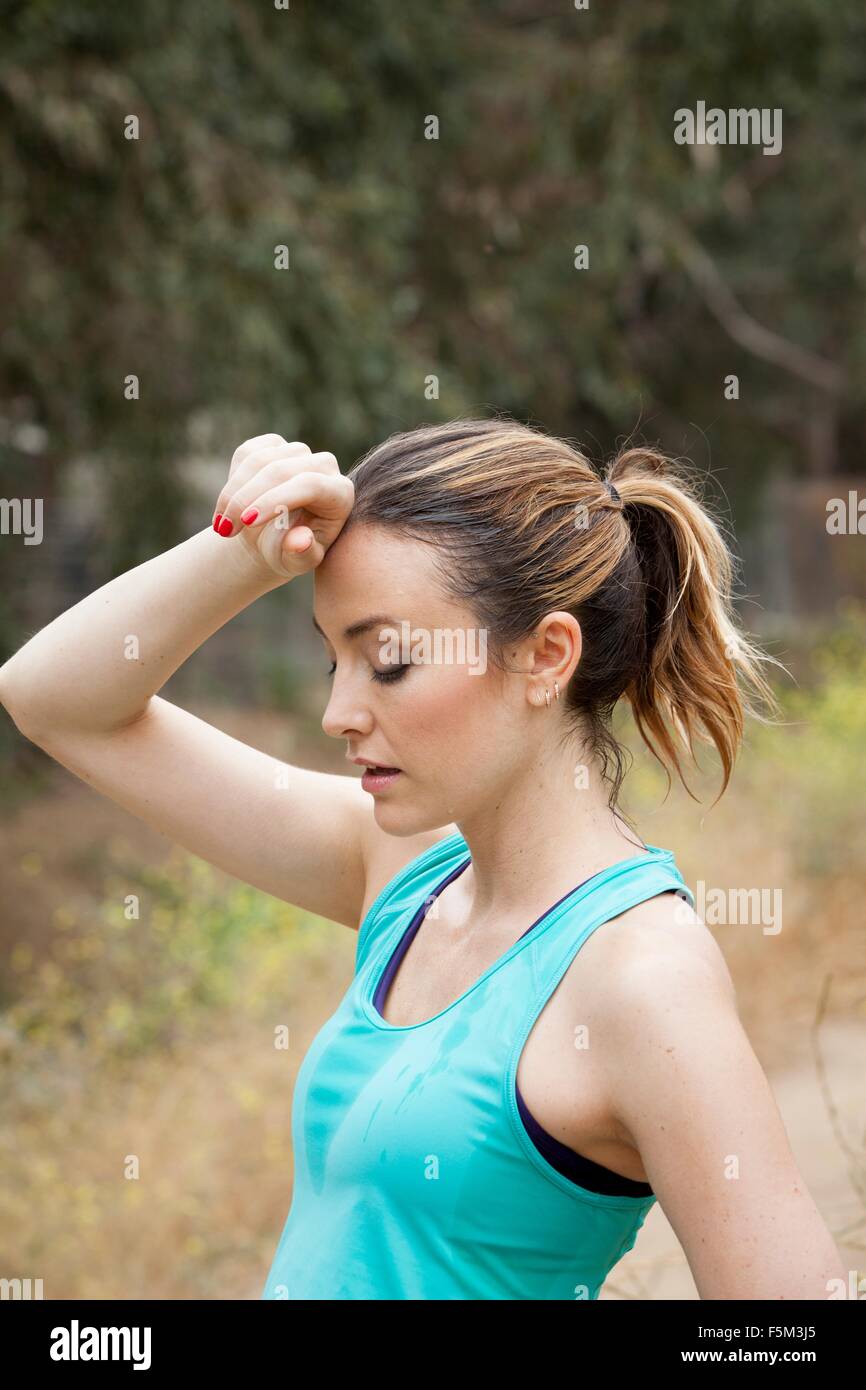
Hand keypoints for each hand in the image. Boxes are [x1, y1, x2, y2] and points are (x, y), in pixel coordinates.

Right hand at [212, 435, 353, 580]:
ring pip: (259, 461)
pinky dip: (231, 482)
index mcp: (340, 493)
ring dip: (233, 493)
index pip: (309, 485)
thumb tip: (300, 541)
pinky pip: (246, 455)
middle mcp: (324, 466)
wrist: (273, 539)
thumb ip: (302, 554)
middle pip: (281, 471)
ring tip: (222, 527)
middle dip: (247, 499)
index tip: (246, 522)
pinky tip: (226, 509)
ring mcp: (299, 452)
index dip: (275, 499)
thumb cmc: (291, 553)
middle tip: (224, 531)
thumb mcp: (297, 562)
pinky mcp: (274, 444)